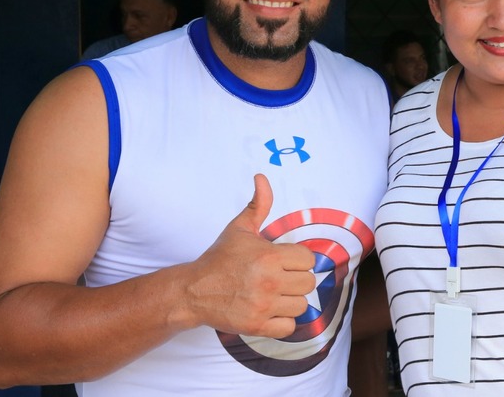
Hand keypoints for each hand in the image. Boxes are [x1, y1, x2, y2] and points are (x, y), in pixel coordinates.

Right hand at [186, 174, 315, 337]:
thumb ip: (258, 204)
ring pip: (302, 305)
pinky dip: (283, 321)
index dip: (298, 260)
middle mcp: (269, 281)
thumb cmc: (220, 258)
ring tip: (274, 294)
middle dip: (296, 280)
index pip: (308, 259)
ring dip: (290, 300)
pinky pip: (290, 326)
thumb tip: (261, 177)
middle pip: (309, 283)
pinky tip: (270, 310)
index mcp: (269, 256)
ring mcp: (263, 305)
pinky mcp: (257, 326)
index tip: (284, 261)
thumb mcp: (240, 228)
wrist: (194, 290)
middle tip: (279, 278)